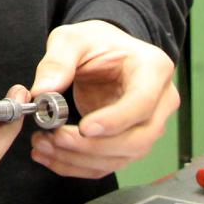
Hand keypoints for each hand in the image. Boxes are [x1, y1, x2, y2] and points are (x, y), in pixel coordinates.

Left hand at [29, 20, 178, 178]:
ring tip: (44, 146)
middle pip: (137, 139)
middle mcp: (160, 102)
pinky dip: (80, 165)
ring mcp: (149, 125)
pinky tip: (53, 158)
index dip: (114, 120)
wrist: (106, 52)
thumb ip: (57, 61)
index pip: (141, 103)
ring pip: (123, 157)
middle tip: (55, 138)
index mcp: (154, 69)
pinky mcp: (132, 141)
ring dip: (81, 159)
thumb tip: (42, 91)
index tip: (84, 128)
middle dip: (93, 146)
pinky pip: (110, 162)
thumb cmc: (96, 42)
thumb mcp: (72, 38)